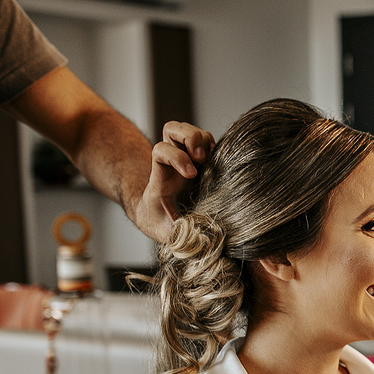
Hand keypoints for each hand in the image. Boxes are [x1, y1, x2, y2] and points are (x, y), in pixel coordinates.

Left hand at [133, 122, 214, 242]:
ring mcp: (186, 158)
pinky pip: (205, 140)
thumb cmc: (160, 222)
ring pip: (187, 129)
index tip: (191, 175)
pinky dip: (213, 144)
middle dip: (188, 136)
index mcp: (162, 177)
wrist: (155, 215)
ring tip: (209, 154)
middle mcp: (172, 162)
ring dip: (200, 136)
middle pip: (172, 128)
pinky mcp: (199, 160)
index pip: (161, 151)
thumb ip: (180, 236)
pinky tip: (218, 158)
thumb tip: (200, 245)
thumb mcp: (166, 232)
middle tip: (200, 156)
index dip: (176, 157)